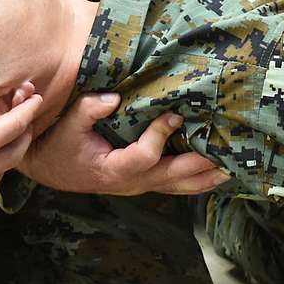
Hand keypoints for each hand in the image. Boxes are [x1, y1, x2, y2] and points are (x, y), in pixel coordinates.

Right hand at [16, 92, 228, 195]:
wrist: (52, 170)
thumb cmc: (59, 146)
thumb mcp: (68, 125)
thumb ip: (89, 110)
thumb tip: (114, 97)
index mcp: (113, 169)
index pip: (144, 156)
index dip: (160, 136)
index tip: (174, 115)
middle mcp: (132, 183)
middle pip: (173, 177)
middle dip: (200, 165)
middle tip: (225, 153)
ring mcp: (141, 186)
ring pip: (179, 186)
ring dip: (205, 178)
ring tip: (232, 168)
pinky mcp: (145, 183)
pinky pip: (175, 185)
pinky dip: (197, 181)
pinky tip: (217, 174)